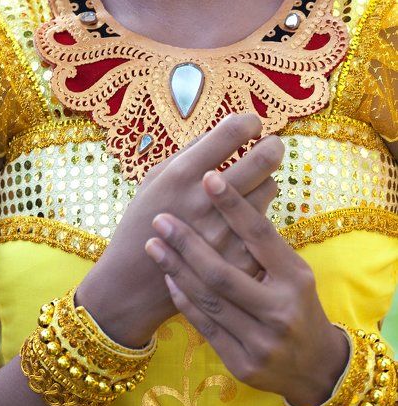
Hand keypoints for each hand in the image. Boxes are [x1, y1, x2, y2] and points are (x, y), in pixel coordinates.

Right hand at [75, 113, 283, 348]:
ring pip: (269, 189)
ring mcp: (225, 231)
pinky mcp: (239, 259)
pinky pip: (265, 224)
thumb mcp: (155, 179)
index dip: (248, 122)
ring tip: (250, 185)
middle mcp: (205, 200)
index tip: (251, 124)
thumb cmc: (143, 222)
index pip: (231, 132)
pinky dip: (256, 215)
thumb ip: (190, 153)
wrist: (133, 282)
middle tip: (271, 145)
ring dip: (263, 181)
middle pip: (262, 160)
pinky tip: (242, 218)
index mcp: (182, 174)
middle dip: (272, 146)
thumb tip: (227, 128)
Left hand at [146, 170, 349, 405]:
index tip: (208, 176)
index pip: (259, 235)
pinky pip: (205, 326)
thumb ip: (262, 243)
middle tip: (160, 218)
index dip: (233, 204)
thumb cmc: (296, 302)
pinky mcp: (242, 365)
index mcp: (295, 279)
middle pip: (222, 273)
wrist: (314, 366)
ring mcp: (261, 342)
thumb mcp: (292, 270)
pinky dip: (183, 298)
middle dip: (186, 243)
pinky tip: (167, 276)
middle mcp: (280, 312)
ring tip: (153, 243)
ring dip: (175, 268)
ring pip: (208, 299)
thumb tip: (228, 192)